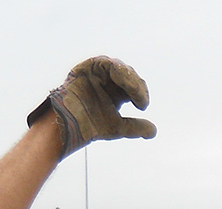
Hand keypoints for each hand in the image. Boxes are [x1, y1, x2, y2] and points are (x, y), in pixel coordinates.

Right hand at [29, 56, 156, 158]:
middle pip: (128, 75)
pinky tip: (121, 80)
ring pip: (118, 67)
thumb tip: (153, 132)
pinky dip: (116, 69)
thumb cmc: (89, 126)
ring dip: (129, 78)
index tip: (142, 106)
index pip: (134, 86)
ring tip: (133, 90)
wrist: (69, 125)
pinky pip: (104, 62)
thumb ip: (136, 127)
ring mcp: (95, 73)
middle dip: (137, 86)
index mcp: (114, 92)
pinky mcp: (85, 69)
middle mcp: (106, 81)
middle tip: (140, 100)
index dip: (140, 93)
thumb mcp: (118, 127)